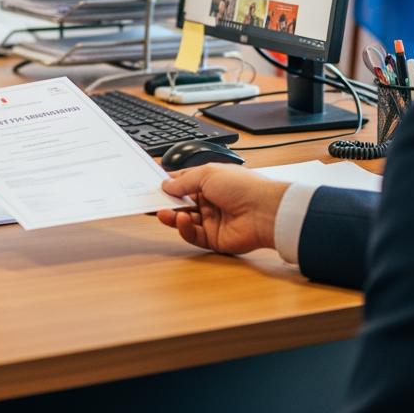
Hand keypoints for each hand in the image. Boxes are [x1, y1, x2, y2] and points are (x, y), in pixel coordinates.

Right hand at [157, 164, 288, 255]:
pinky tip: (182, 220)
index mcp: (209, 181)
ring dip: (171, 216)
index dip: (168, 184)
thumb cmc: (242, 186)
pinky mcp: (213, 238)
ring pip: (183, 220)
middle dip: (165, 202)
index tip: (151, 186)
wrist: (264, 211)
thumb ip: (183, 181)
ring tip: (161, 212)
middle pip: (180, 203)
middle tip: (149, 203)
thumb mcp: (207, 174)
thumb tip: (166, 185)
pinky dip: (184, 228)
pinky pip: (192, 235)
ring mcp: (211, 220)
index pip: (183, 182)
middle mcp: (209, 201)